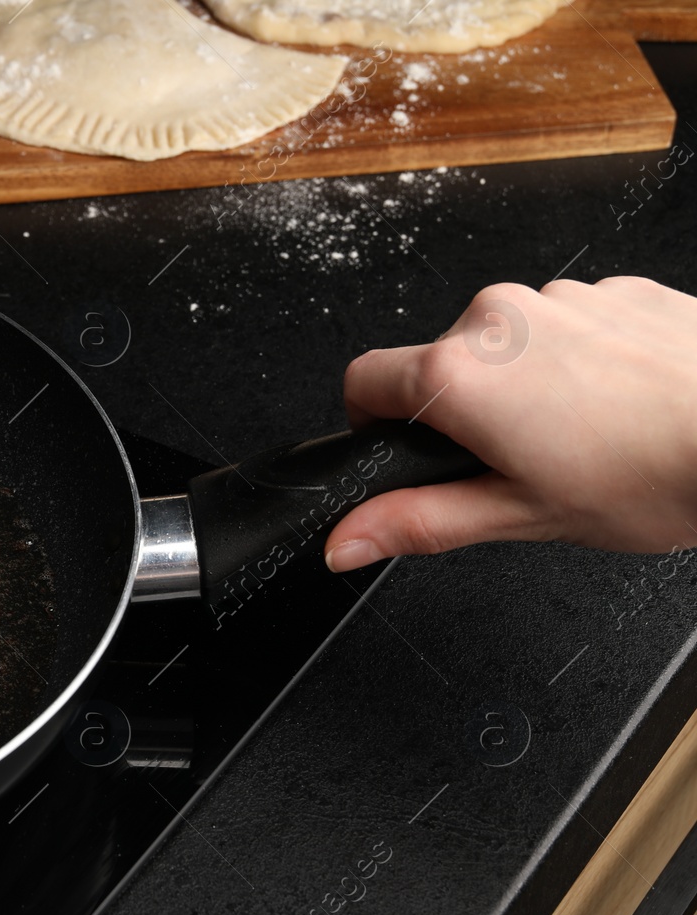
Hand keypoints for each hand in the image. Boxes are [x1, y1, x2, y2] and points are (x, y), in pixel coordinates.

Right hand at [326, 276, 696, 570]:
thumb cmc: (654, 475)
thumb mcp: (518, 517)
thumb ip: (416, 522)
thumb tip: (344, 540)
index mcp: (459, 374)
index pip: (362, 380)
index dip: (371, 422)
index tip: (405, 449)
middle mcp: (500, 318)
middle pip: (440, 363)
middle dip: (465, 412)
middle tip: (520, 466)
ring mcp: (560, 297)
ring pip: (509, 345)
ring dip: (527, 385)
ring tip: (585, 438)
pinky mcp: (615, 289)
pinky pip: (569, 326)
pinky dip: (582, 363)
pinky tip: (621, 407)